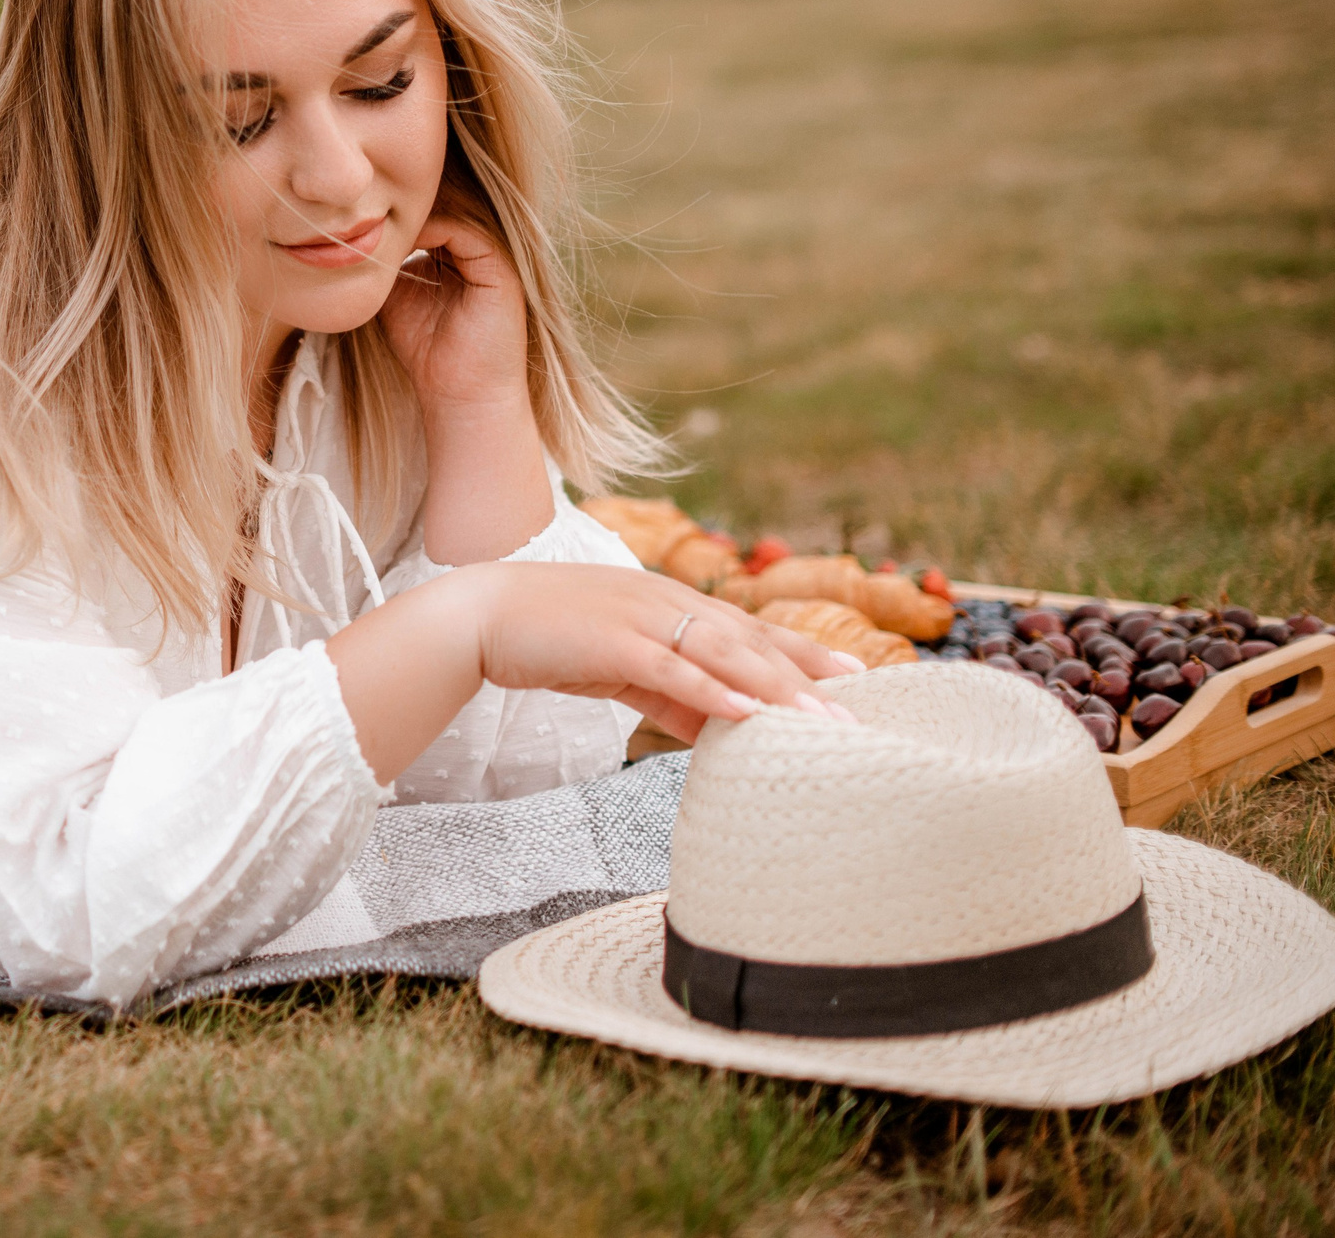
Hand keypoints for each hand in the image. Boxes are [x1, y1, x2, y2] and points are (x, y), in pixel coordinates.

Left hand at [378, 211, 527, 420]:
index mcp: (457, 254)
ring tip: (380, 219)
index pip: (429, 213)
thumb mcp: (394, 296)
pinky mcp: (500, 268)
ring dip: (415, 214)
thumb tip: (352, 237)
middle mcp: (478, 250)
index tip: (361, 214)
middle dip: (405, 205)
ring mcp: (493, 256)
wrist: (458, 393)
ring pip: (454, 212)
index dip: (396, 211)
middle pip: (443, 206)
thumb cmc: (425, 350)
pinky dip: (431, 230)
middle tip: (367, 204)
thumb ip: (384, 264)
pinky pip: (465, 231)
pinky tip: (402, 238)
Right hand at [464, 562, 858, 742]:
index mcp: (667, 603)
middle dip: (806, 672)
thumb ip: (670, 695)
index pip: (747, 628)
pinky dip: (713, 690)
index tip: (850, 673)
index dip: (801, 650)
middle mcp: (664, 603)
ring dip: (776, 686)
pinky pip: (672, 670)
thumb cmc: (547, 638)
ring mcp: (640, 620)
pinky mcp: (612, 644)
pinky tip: (747, 713)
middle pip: (749, 639)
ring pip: (723, 652)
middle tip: (856, 704)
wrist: (479, 616)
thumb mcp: (620, 666)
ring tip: (821, 718)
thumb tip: (719, 729)